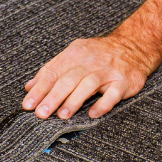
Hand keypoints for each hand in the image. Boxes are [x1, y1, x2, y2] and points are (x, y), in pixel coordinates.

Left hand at [21, 34, 161, 119]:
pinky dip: (103, 104)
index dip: (39, 90)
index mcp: (74, 55)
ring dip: (74, 101)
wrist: (134, 45)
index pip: (52, 73)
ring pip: (88, 85)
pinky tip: (93, 114)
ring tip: (62, 116)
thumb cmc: (97, 55)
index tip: (27, 105)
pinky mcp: (124, 80)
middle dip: (52, 97)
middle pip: (68, 79)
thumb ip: (50, 70)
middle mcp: (90, 61)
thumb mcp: (72, 56)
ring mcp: (108, 70)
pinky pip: (113, 93)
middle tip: (41, 113)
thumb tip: (28, 87)